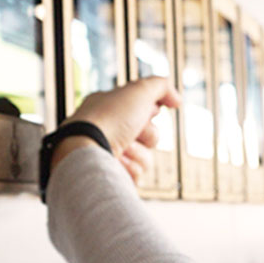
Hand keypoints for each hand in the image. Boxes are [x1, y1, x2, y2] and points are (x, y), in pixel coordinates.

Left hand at [56, 78, 181, 184]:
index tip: (149, 111)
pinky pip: (136, 174)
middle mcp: (108, 130)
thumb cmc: (109, 120)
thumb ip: (161, 86)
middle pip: (149, 135)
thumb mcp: (139, 91)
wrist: (87, 152)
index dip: (150, 110)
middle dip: (147, 134)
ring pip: (145, 157)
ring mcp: (109, 154)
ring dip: (138, 153)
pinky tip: (117, 165)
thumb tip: (176, 99)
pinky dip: (130, 169)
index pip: (141, 108)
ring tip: (121, 150)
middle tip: (134, 131)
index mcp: (109, 107)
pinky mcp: (112, 175)